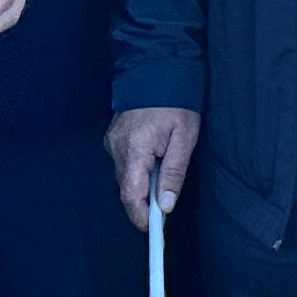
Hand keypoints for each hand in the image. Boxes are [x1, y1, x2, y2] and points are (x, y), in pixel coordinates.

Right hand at [107, 105, 199, 224]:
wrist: (157, 68)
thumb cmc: (175, 102)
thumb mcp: (184, 137)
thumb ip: (174, 173)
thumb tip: (166, 205)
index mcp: (134, 149)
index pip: (131, 194)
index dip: (140, 215)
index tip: (152, 229)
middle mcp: (117, 147)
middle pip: (127, 187)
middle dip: (144, 201)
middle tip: (165, 204)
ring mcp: (112, 140)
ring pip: (125, 175)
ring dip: (141, 183)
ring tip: (163, 177)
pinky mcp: (113, 135)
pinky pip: (123, 161)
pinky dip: (137, 168)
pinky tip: (153, 160)